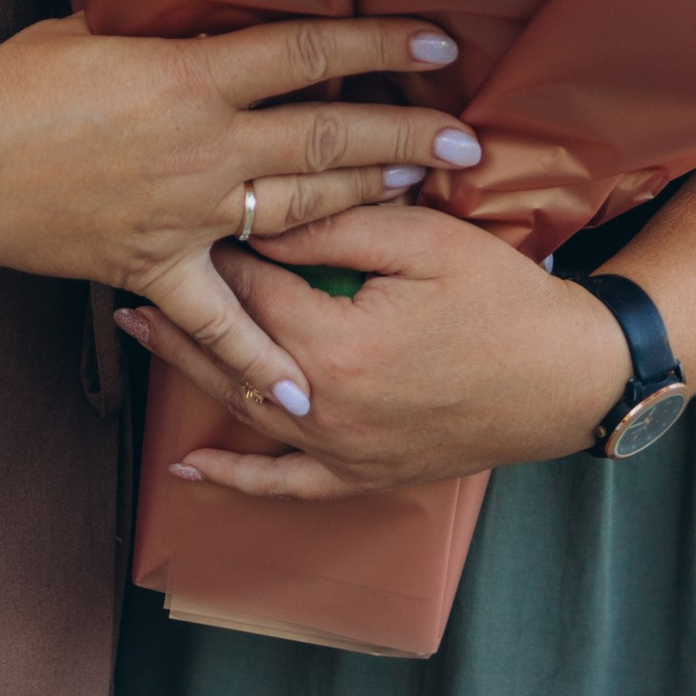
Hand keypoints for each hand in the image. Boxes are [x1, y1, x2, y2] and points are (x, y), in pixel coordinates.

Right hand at [0, 15, 480, 420]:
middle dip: (404, 134)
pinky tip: (302, 394)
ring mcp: (184, 212)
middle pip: (327, 137)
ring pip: (297, 213)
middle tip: (464, 136)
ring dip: (363, 204)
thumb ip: (157, 21)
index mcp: (191, 75)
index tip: (436, 44)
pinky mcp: (152, 266)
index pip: (307, 52)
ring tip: (416, 192)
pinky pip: (216, 323)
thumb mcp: (90, 27)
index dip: (377, 47)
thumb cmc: (13, 83)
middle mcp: (204, 145)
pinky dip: (257, 362)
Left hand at [114, 200, 630, 498]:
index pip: (248, 286)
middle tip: (129, 263)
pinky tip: (190, 466)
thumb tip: (256, 216)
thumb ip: (332, 227)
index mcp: (333, 345)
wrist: (566, 378)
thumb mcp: (420, 240)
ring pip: (242, 408)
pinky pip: (284, 485)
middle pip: (229, 349)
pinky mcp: (360, 475)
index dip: (214, 244)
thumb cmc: (501, 298)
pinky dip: (234, 478)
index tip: (181, 209)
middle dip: (178, 304)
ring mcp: (339, 452)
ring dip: (187, 367)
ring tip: (140, 325)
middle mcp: (323, 409)